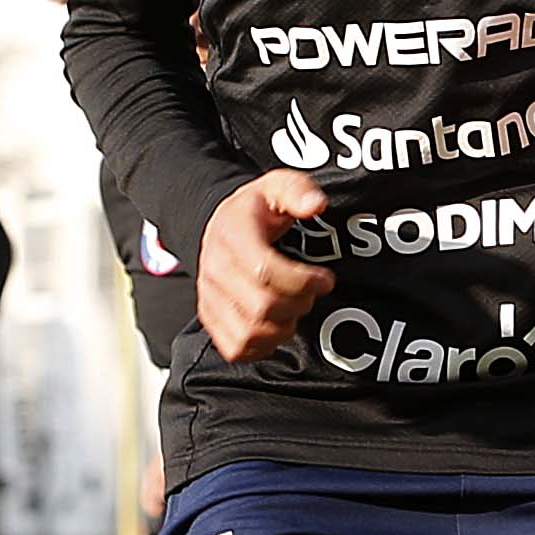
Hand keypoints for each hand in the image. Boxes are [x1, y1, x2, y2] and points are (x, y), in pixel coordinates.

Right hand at [194, 169, 334, 364]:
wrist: (221, 224)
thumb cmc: (254, 210)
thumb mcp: (277, 186)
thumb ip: (298, 190)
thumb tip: (316, 205)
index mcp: (231, 235)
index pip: (265, 270)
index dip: (303, 281)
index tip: (325, 278)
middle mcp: (214, 269)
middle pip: (262, 306)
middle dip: (299, 303)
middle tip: (311, 293)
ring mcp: (209, 297)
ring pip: (251, 333)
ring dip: (284, 327)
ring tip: (294, 307)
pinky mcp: (210, 318)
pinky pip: (237, 348)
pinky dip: (264, 344)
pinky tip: (277, 324)